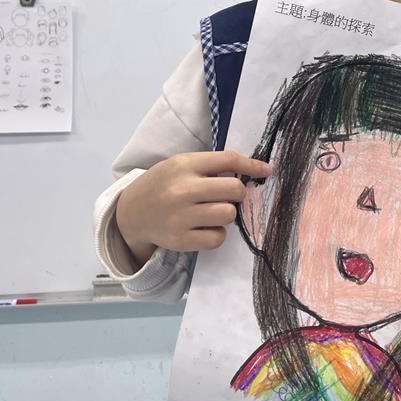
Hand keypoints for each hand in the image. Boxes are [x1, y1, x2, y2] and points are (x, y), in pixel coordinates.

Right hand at [116, 150, 272, 265]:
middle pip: (234, 190)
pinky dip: (217, 234)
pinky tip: (205, 227)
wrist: (132, 212)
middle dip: (237, 193)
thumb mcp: (182, 165)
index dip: (253, 165)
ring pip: (229, 214)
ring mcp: (181, 217)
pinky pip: (218, 238)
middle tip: (226, 195)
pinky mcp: (181, 240)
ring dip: (227, 214)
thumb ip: (211, 166)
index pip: (228, 160)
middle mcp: (183, 190)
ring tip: (212, 211)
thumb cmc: (165, 184)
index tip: (268, 170)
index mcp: (185, 165)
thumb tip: (254, 170)